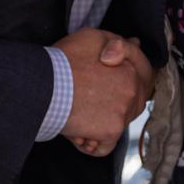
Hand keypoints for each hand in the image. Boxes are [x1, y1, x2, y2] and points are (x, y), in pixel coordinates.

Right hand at [56, 29, 152, 155]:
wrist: (45, 85)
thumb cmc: (64, 60)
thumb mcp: (92, 37)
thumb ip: (116, 43)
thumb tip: (135, 43)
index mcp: (131, 68)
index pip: (137, 81)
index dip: (119, 84)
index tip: (102, 88)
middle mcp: (133, 90)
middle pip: (129, 105)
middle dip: (111, 106)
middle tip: (88, 102)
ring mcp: (124, 112)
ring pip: (115, 125)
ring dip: (98, 126)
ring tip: (78, 119)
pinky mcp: (112, 132)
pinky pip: (105, 146)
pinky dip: (92, 145)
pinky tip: (79, 136)